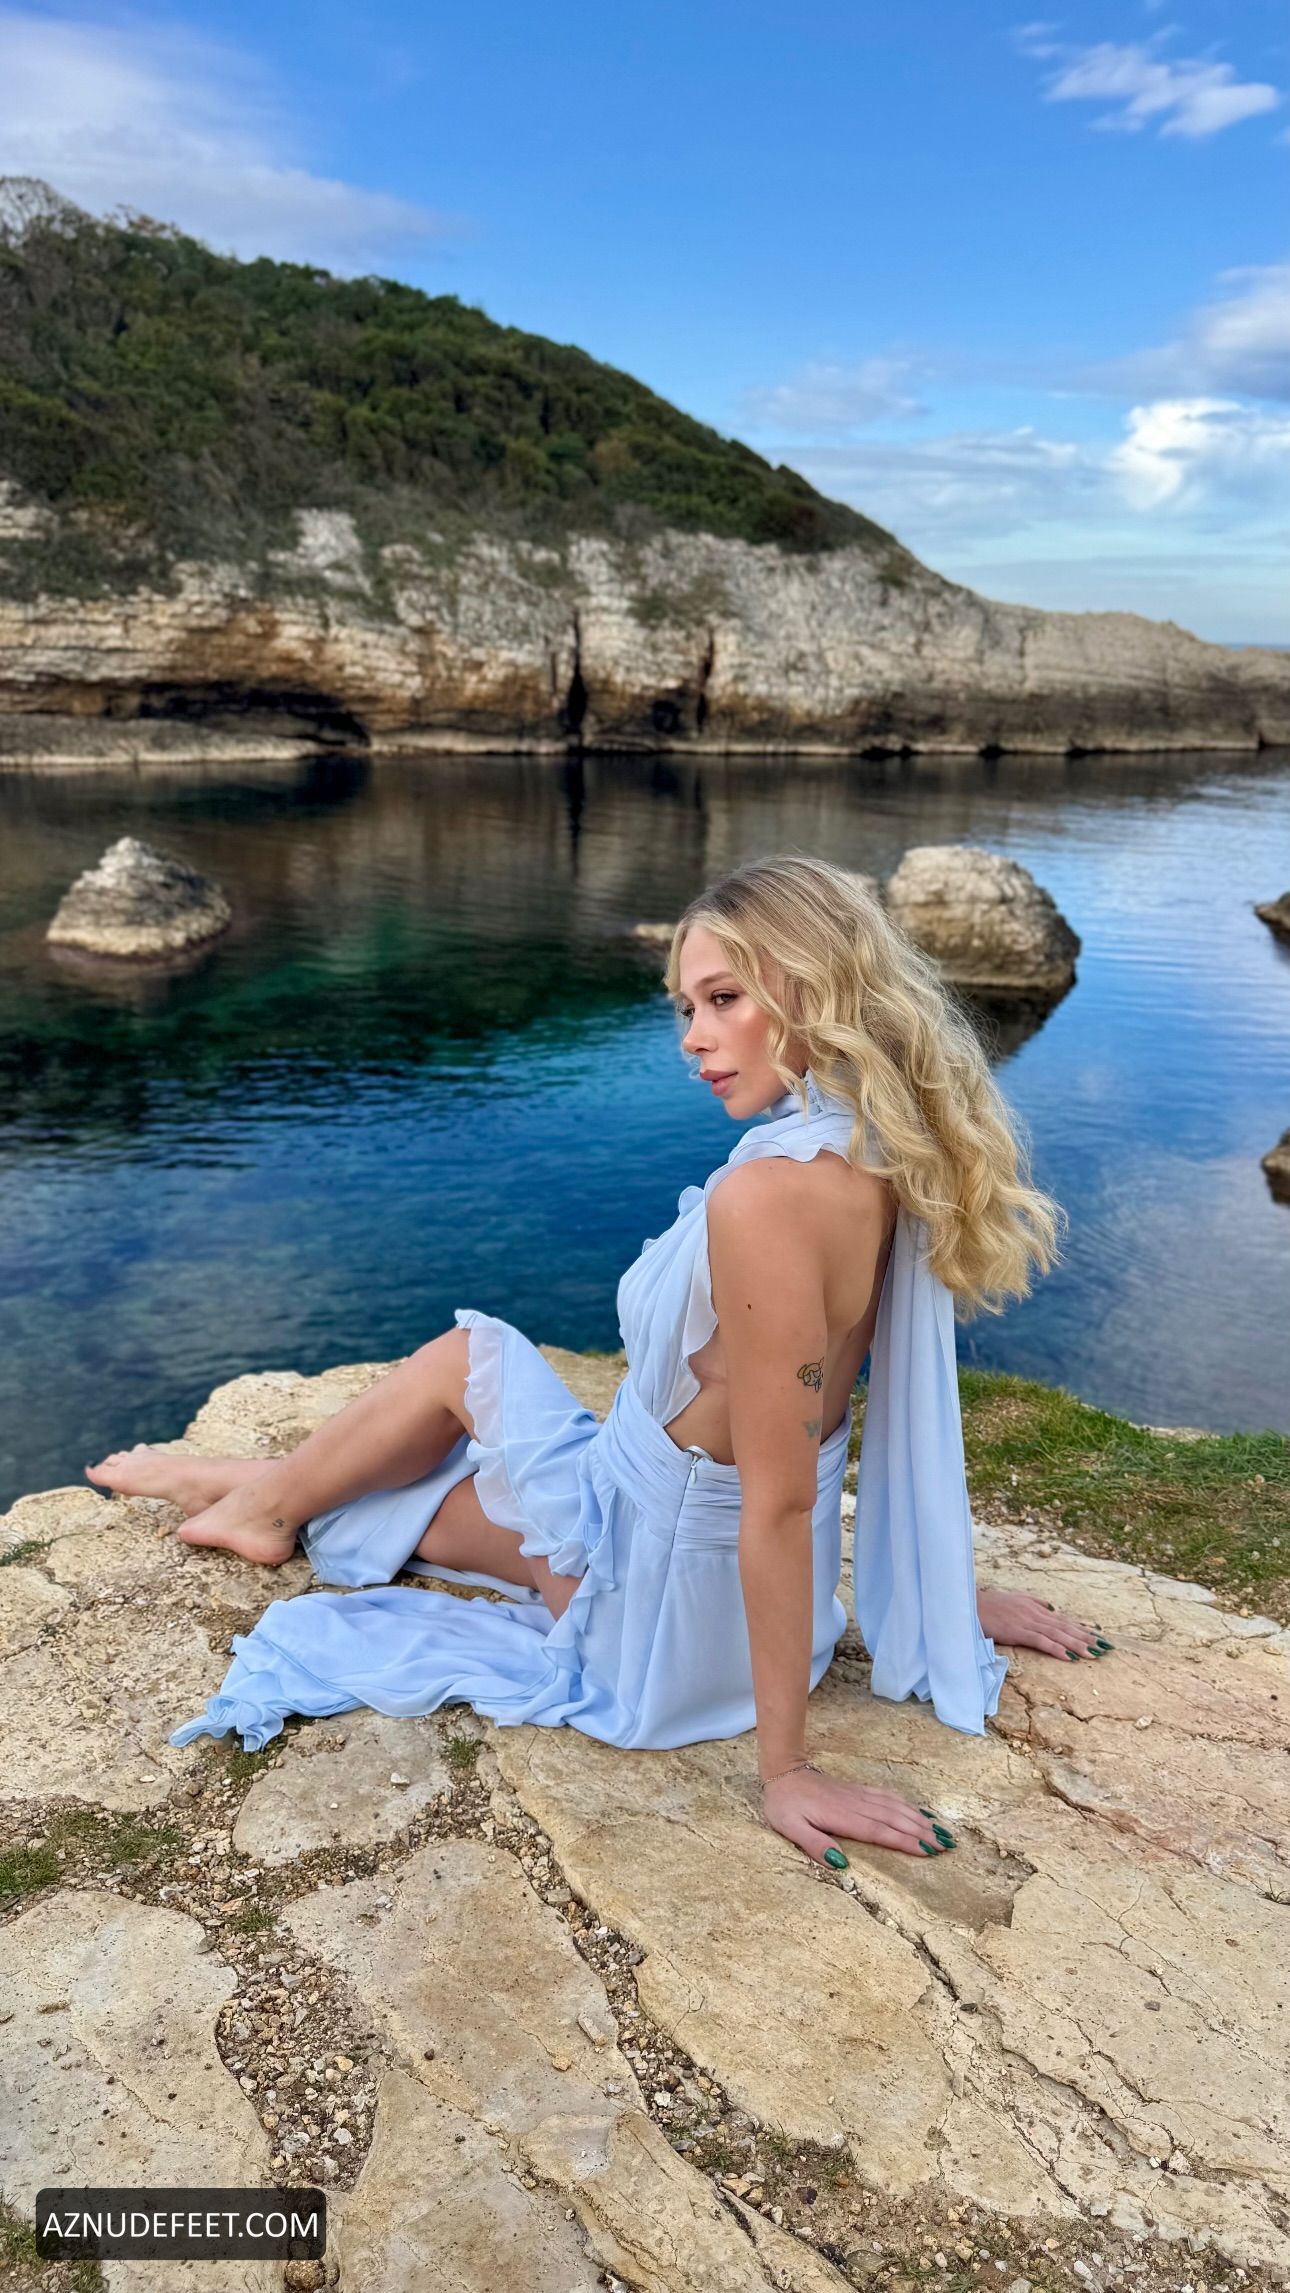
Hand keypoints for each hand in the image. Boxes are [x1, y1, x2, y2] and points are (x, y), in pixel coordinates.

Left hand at [758, 1763, 954, 1864]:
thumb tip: (841, 1864)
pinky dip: (906, 1805)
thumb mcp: (790, 1829)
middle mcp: (856, 1805)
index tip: (929, 1852)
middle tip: (946, 1846)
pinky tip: (917, 1811)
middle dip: (922, 1833)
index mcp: (843, 1818)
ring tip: (941, 1832)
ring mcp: (859, 1796)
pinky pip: (887, 1796)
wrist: (783, 1772)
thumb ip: (815, 1845)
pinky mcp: (858, 1790)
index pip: (880, 1832)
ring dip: (919, 1819)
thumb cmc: (785, 1805)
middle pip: (895, 1820)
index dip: (905, 1842)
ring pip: (895, 1807)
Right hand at [977, 1586, 1114, 1661]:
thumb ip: (1035, 1603)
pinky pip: (1041, 1641)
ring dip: (1077, 1644)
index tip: (1099, 1637)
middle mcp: (1036, 1614)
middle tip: (1105, 1647)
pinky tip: (1069, 1656)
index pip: (1064, 1620)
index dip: (1082, 1629)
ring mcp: (1028, 1622)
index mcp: (1036, 1608)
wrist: (971, 1603)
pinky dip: (1057, 1648)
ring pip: (1058, 1634)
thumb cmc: (991, 1604)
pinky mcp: (1018, 1631)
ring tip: (1094, 1654)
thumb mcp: (1016, 1599)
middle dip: (1086, 1638)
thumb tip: (1051, 1607)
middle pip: (1066, 1627)